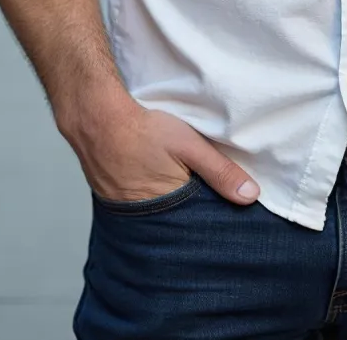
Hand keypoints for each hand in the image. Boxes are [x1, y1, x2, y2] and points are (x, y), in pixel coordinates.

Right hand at [58, 84, 260, 206]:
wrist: (95, 118)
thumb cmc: (142, 129)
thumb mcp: (189, 145)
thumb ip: (220, 171)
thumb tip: (251, 196)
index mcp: (167, 208)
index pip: (198, 226)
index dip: (211, 219)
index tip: (226, 212)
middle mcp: (145, 218)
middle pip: (178, 224)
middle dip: (192, 216)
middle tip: (204, 198)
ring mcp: (126, 211)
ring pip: (159, 216)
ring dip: (172, 206)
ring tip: (182, 190)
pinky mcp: (114, 199)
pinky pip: (140, 207)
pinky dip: (152, 199)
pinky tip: (158, 182)